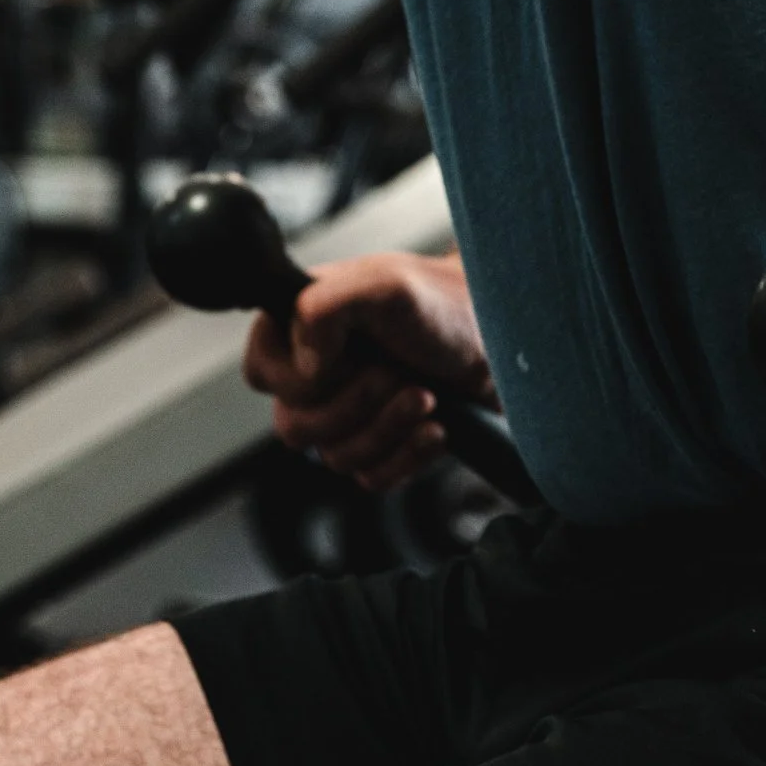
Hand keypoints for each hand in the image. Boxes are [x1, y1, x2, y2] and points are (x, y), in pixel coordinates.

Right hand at [241, 251, 493, 493]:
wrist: (505, 341)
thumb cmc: (445, 304)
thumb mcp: (383, 286)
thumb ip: (323, 309)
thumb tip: (302, 369)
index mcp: (302, 328)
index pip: (260, 375)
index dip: (300, 378)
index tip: (346, 354)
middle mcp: (318, 372)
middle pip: (294, 427)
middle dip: (355, 404)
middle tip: (397, 372)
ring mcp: (348, 413)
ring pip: (334, 458)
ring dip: (387, 428)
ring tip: (427, 395)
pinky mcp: (383, 446)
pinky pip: (369, 479)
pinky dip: (406, 457)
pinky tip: (436, 428)